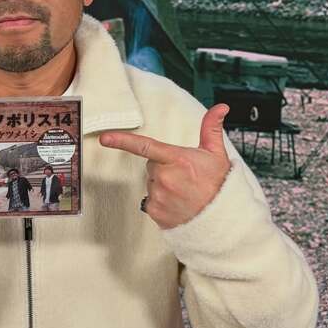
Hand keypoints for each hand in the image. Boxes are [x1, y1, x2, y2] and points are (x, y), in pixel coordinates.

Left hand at [98, 104, 231, 228]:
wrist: (222, 219)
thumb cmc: (218, 186)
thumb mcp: (216, 155)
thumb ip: (211, 129)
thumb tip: (220, 108)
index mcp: (177, 160)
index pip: (144, 146)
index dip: (122, 141)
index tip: (105, 138)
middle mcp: (165, 178)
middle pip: (151, 165)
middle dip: (164, 167)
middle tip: (184, 177)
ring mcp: (158, 196)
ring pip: (151, 183)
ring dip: (162, 185)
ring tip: (183, 192)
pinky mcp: (155, 212)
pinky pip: (150, 201)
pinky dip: (161, 201)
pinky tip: (178, 203)